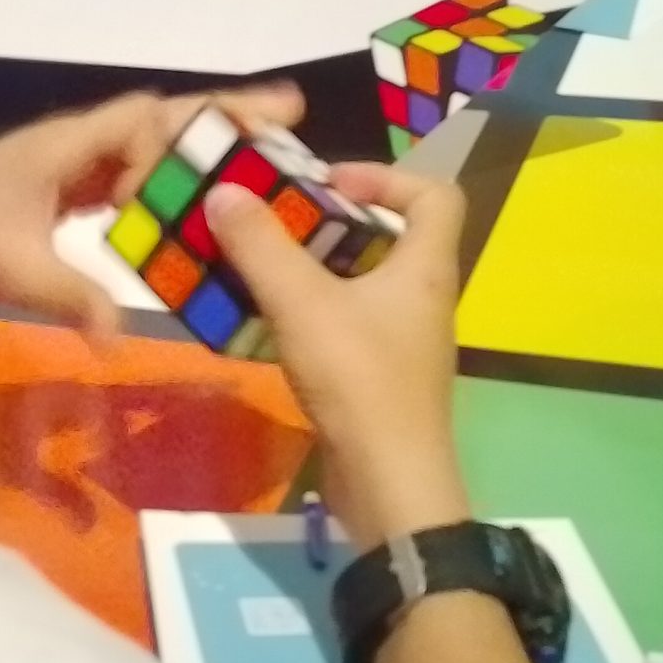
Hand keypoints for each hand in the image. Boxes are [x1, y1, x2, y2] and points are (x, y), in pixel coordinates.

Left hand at [0, 84, 303, 347]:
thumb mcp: (10, 271)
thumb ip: (67, 298)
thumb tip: (119, 339)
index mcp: (67, 144)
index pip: (142, 120)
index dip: (182, 139)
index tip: (207, 180)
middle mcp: (78, 140)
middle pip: (162, 115)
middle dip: (224, 113)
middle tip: (293, 112)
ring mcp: (74, 159)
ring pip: (152, 139)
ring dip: (205, 139)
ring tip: (269, 145)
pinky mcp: (69, 182)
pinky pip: (134, 168)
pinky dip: (174, 173)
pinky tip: (203, 196)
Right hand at [204, 166, 470, 546]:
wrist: (389, 486)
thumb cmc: (359, 382)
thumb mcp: (303, 304)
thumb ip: (262, 246)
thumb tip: (227, 190)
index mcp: (426, 268)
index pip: (436, 195)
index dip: (388, 176)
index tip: (330, 183)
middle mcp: (424, 299)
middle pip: (392, 238)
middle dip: (333, 223)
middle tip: (279, 223)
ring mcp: (405, 343)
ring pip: (365, 285)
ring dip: (316, 271)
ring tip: (261, 267)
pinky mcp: (382, 379)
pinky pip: (349, 327)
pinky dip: (312, 316)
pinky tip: (267, 323)